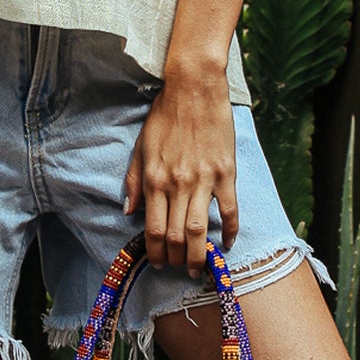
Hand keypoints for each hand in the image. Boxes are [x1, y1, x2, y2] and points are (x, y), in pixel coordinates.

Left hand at [124, 62, 238, 268]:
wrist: (194, 89)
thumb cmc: (165, 116)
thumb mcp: (141, 148)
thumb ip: (134, 182)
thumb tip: (129, 212)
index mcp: (154, 180)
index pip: (152, 229)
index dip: (154, 253)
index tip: (157, 263)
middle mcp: (177, 184)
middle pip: (174, 236)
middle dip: (175, 260)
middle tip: (178, 269)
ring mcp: (204, 180)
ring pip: (198, 229)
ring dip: (198, 254)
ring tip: (198, 267)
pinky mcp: (226, 173)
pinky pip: (230, 209)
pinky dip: (230, 230)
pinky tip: (226, 243)